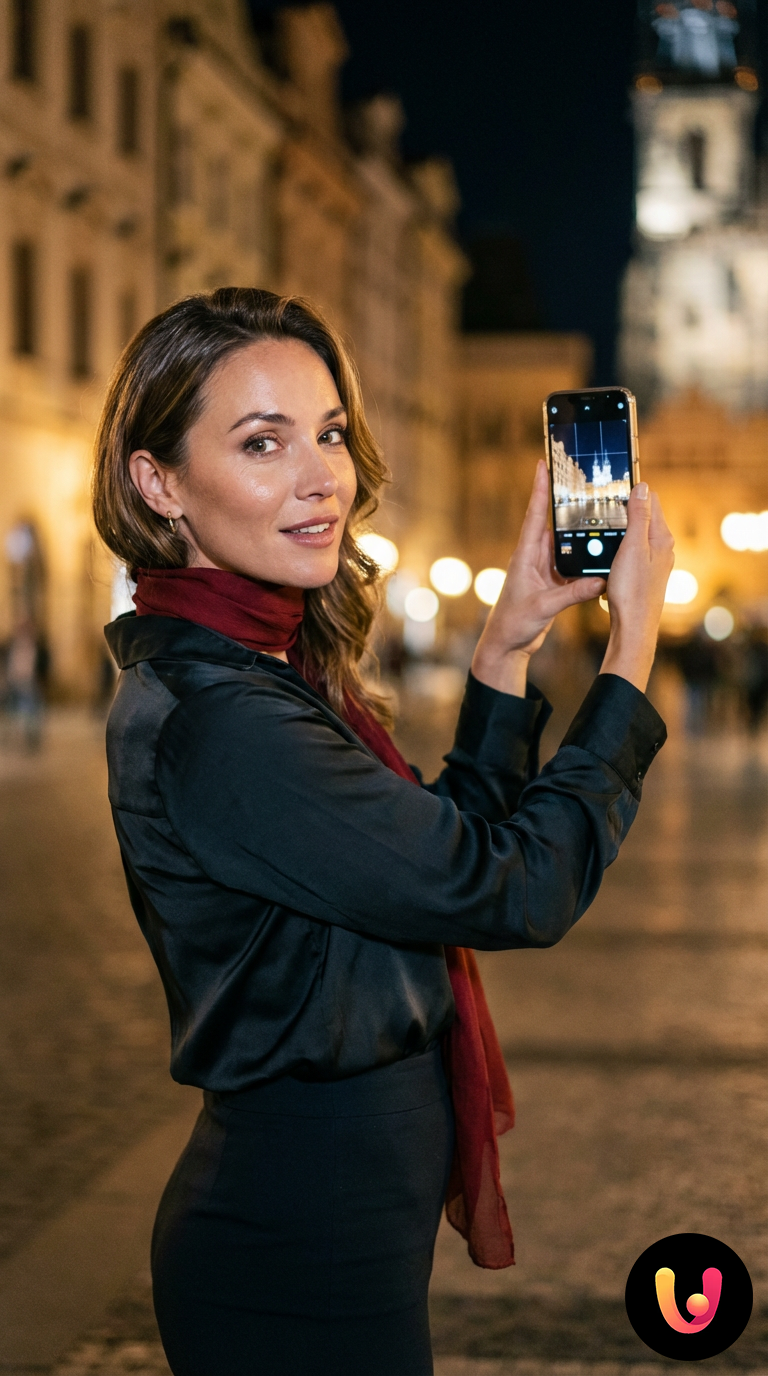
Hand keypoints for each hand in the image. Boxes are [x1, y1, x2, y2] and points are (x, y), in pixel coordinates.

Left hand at [472, 459, 604, 695]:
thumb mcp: (544, 607)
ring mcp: (544, 570)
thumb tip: (600, 580)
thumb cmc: (513, 623)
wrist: (507, 645)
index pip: (534, 516)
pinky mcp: (553, 584)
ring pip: (565, 543)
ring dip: (578, 529)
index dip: (540, 490)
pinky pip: (572, 564)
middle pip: (552, 523)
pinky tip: (600, 550)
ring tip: (597, 507)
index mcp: (526, 556)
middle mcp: (535, 558)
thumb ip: (572, 594)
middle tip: (578, 478)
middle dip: (564, 501)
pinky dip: (585, 557)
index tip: (542, 464)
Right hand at [600, 483, 673, 691]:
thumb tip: (642, 487)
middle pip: (643, 516)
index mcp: (661, 537)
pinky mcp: (643, 574)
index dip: (631, 491)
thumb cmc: (632, 590)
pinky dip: (618, 546)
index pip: (650, 500)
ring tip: (600, 523)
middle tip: (601, 502)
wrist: (633, 627)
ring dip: (620, 528)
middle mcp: (661, 548)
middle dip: (625, 509)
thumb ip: (638, 516)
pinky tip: (605, 551)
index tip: (612, 484)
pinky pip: (630, 551)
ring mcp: (653, 562)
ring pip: (635, 535)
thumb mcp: (633, 547)